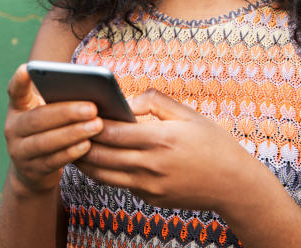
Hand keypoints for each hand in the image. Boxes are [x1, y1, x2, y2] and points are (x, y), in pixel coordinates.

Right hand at [3, 64, 103, 196]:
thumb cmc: (48, 130)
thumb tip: (90, 92)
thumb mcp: (46, 114)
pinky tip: (87, 145)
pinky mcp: (31, 170)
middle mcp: (13, 128)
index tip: (27, 68)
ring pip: (45, 141)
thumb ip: (57, 102)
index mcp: (17, 108)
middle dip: (67, 113)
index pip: (15, 91)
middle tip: (93, 108)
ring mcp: (19, 151)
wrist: (32, 170)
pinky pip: (52, 160)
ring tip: (96, 125)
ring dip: (73, 133)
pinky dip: (71, 152)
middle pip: (38, 119)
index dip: (19, 81)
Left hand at [75, 89, 254, 211]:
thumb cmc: (212, 143)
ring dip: (85, 161)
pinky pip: (120, 184)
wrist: (234, 184)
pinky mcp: (151, 199)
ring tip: (73, 146)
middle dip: (80, 142)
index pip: (112, 132)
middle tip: (66, 129)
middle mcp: (151, 166)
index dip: (91, 123)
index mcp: (160, 140)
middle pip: (101, 155)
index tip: (78, 112)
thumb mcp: (188, 114)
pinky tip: (98, 160)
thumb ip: (155, 102)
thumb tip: (127, 101)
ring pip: (104, 175)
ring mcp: (150, 187)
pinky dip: (106, 172)